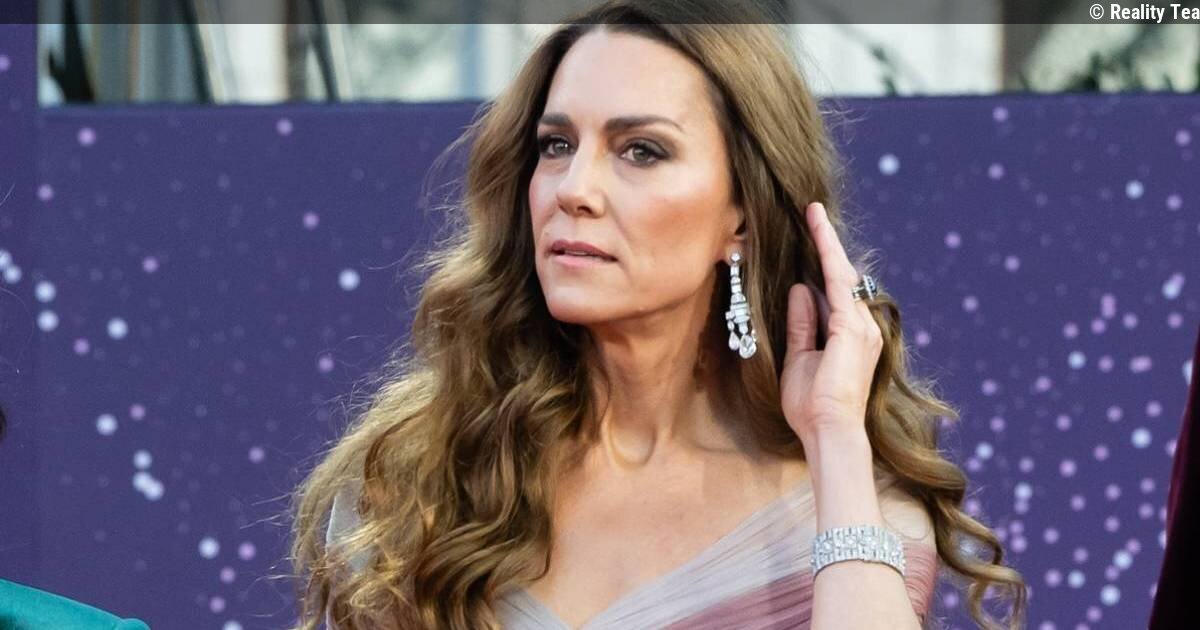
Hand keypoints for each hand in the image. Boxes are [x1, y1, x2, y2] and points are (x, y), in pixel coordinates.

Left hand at [780, 202, 883, 441]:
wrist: (829, 429)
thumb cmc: (812, 405)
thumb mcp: (799, 357)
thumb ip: (803, 323)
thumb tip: (800, 290)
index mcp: (851, 335)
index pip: (836, 291)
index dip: (825, 261)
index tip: (814, 233)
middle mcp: (862, 326)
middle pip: (842, 277)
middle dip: (827, 244)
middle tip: (813, 212)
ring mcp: (861, 325)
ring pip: (842, 273)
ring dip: (826, 242)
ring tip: (813, 214)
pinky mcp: (851, 326)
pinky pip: (837, 282)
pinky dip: (827, 256)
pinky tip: (818, 233)